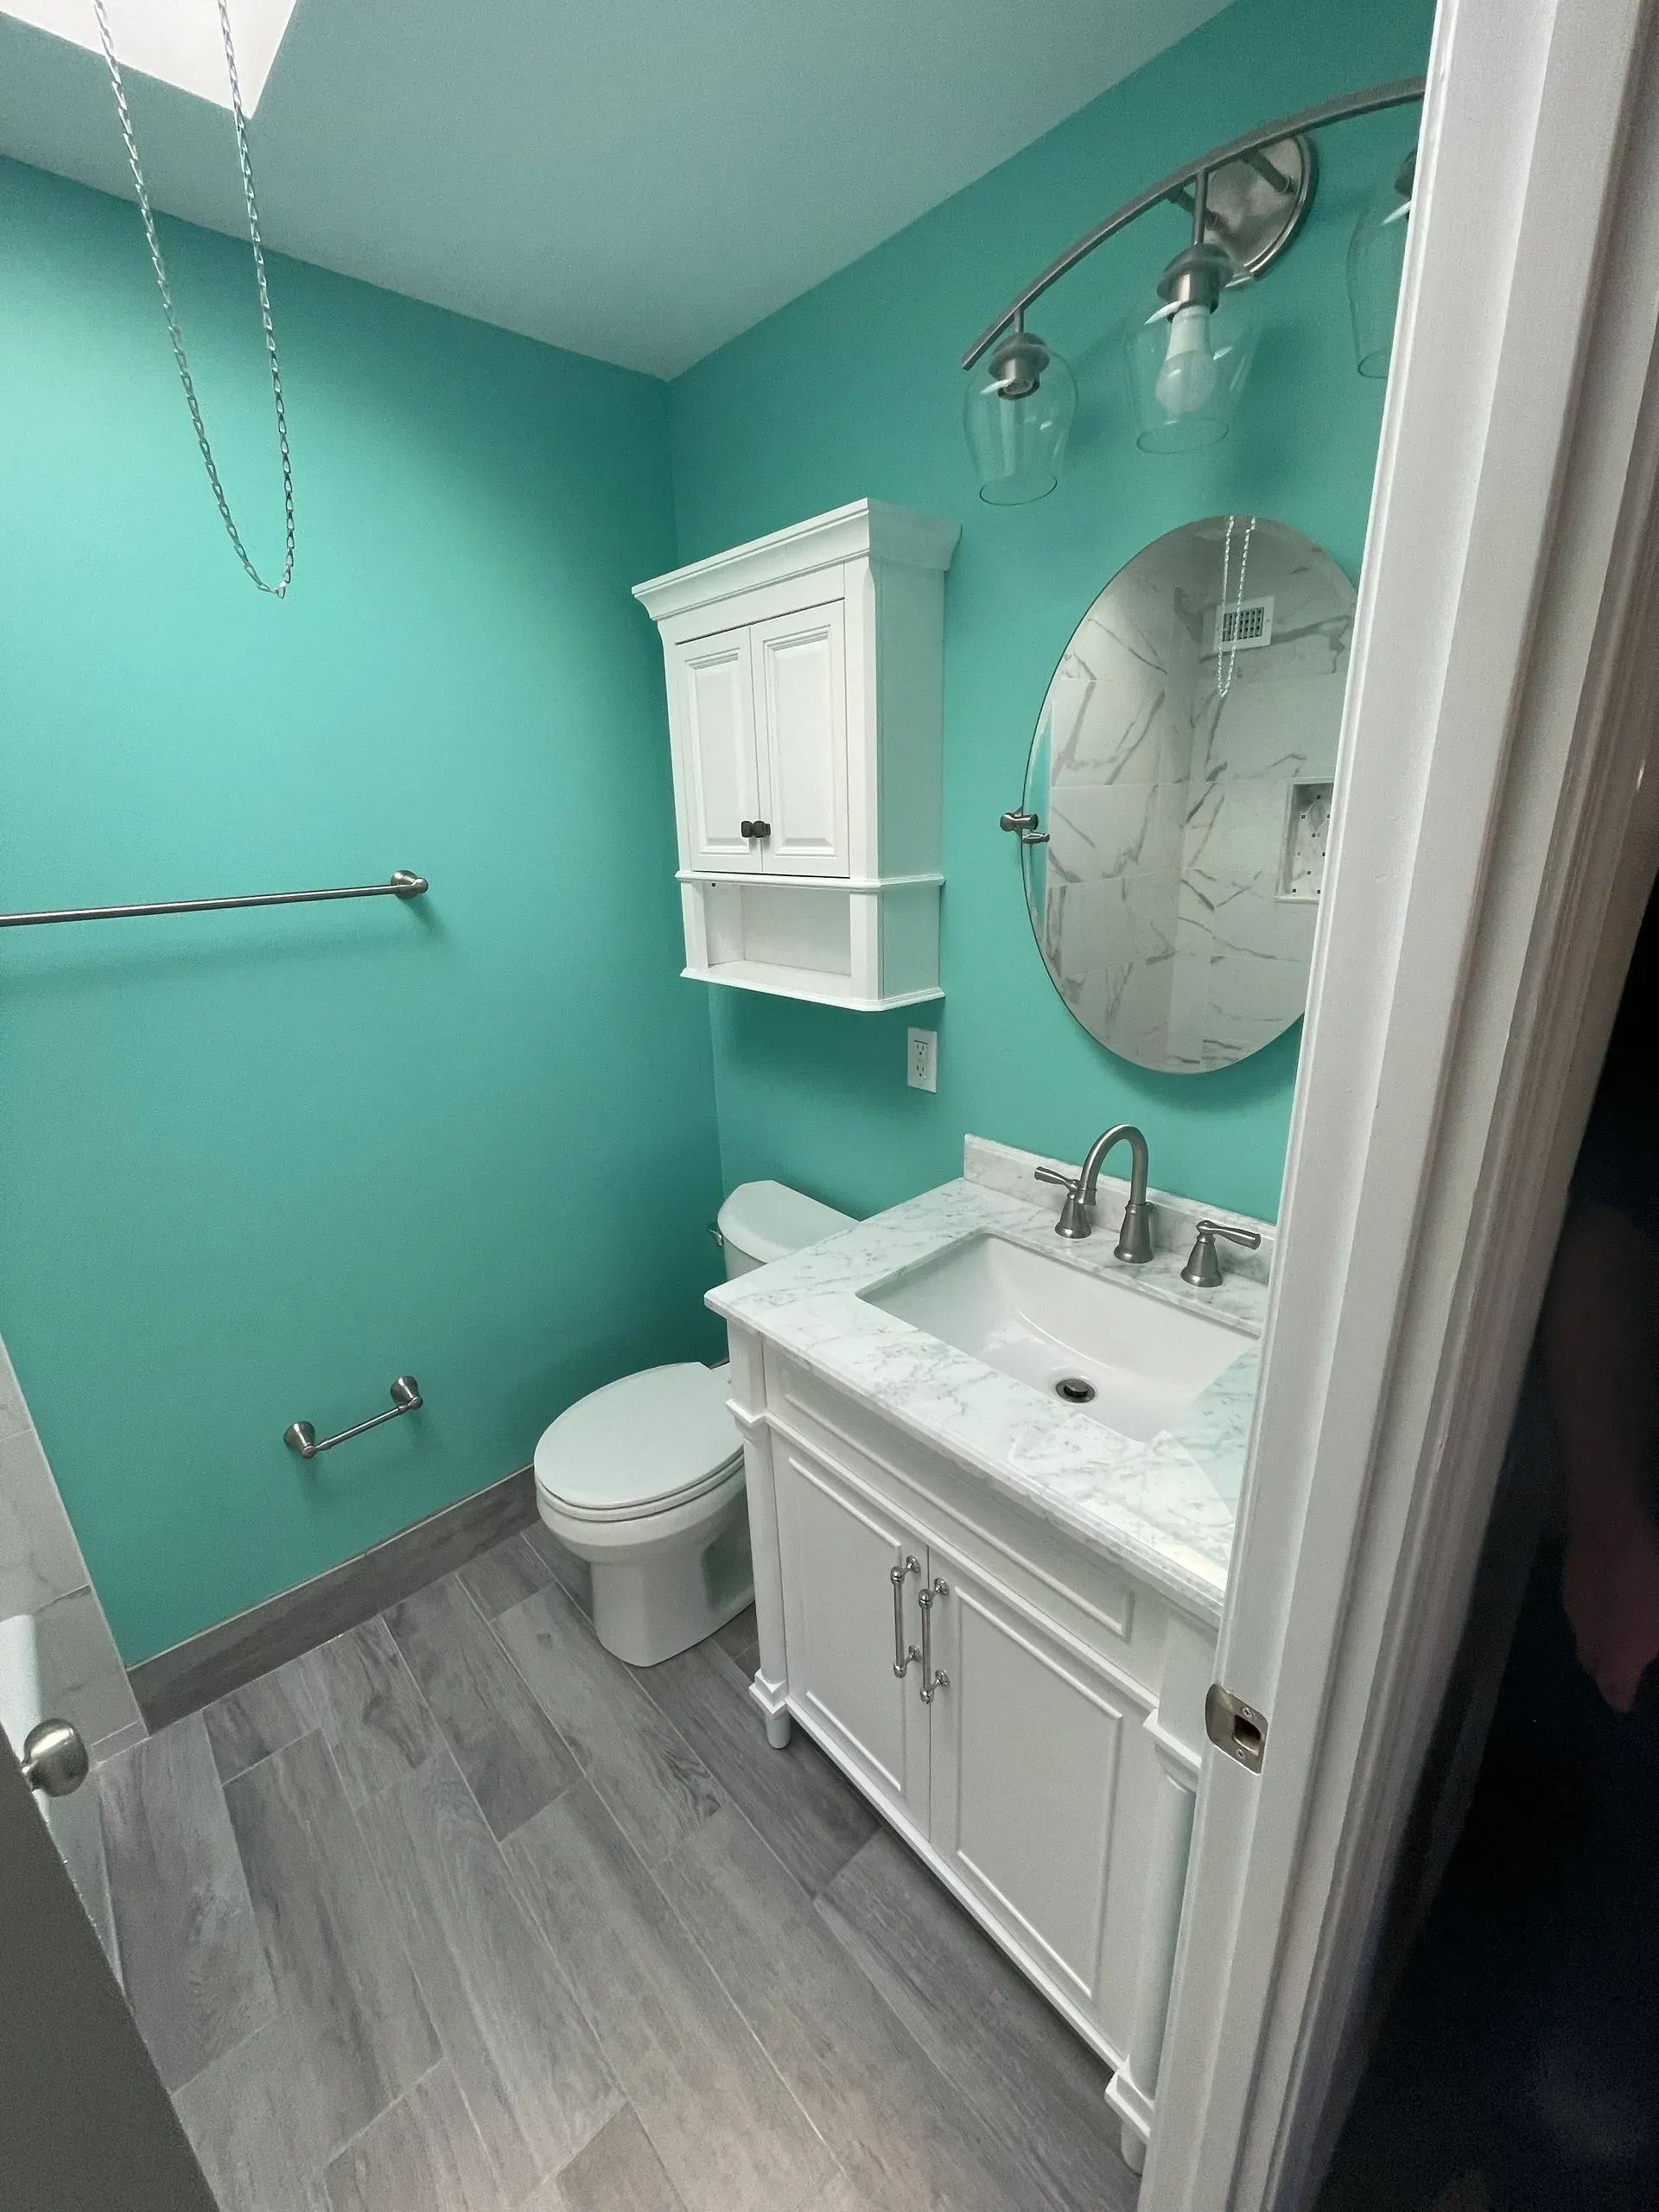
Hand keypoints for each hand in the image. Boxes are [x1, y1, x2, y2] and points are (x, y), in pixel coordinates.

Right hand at [1563, 1503, 1658, 1710]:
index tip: (1626, 1702)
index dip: (1620, 1698)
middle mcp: (1590, 1637)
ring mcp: (1576, 1608)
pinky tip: (1613, 1594)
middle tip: (1627, 1663)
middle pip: (1592, 1665)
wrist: (1610, 1521)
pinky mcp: (1570, 1581)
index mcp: (1621, 1652)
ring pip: (1584, 1634)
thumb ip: (1655, 1642)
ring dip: (1601, 1637)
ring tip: (1623, 1625)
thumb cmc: (1652, 1575)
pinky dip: (1596, 1610)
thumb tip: (1652, 1649)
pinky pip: (1582, 1608)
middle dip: (1607, 1670)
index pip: (1614, 1690)